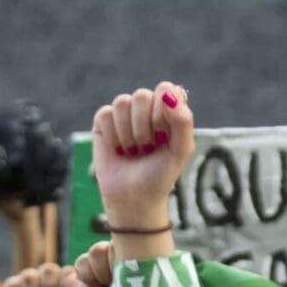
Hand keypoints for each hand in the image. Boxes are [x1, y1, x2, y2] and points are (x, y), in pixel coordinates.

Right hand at [92, 80, 193, 229]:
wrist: (134, 197)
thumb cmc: (161, 174)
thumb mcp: (181, 150)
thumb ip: (183, 120)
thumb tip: (166, 91)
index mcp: (168, 109)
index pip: (166, 89)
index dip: (163, 113)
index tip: (164, 137)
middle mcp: (146, 107)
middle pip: (142, 95)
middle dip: (145, 128)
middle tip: (148, 148)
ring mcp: (124, 113)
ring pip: (122, 102)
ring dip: (129, 134)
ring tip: (134, 151)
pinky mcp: (103, 121)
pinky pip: (105, 114)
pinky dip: (114, 137)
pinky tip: (119, 150)